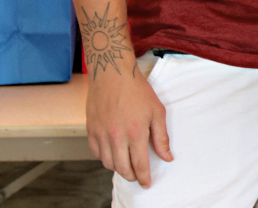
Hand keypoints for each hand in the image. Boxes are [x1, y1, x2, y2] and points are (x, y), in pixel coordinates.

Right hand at [86, 62, 171, 187]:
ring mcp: (101, 134)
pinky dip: (105, 157)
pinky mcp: (91, 130)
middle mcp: (116, 136)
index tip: (147, 183)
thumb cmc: (137, 89)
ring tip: (126, 163)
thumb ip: (161, 136)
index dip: (144, 177)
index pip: (139, 165)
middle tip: (138, 175)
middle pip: (123, 169)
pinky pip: (96, 153)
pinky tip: (112, 152)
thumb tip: (167, 157)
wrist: (112, 73)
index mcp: (135, 132)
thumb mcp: (156, 110)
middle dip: (132, 176)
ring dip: (118, 168)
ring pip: (108, 163)